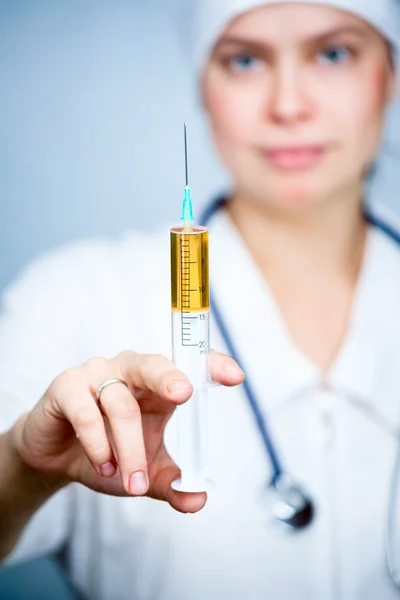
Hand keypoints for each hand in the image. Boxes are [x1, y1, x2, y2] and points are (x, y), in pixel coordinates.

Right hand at [10, 351, 243, 512]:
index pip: (188, 365)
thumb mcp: (145, 471)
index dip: (211, 366)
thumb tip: (198, 500)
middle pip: (153, 364)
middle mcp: (129, 370)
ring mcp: (97, 373)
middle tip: (183, 395)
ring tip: (132, 482)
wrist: (57, 457)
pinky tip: (102, 466)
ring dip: (129, 449)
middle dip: (169, 377)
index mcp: (157, 384)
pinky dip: (98, 444)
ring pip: (120, 403)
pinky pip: (86, 412)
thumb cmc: (108, 453)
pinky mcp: (66, 386)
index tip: (235, 377)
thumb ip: (172, 483)